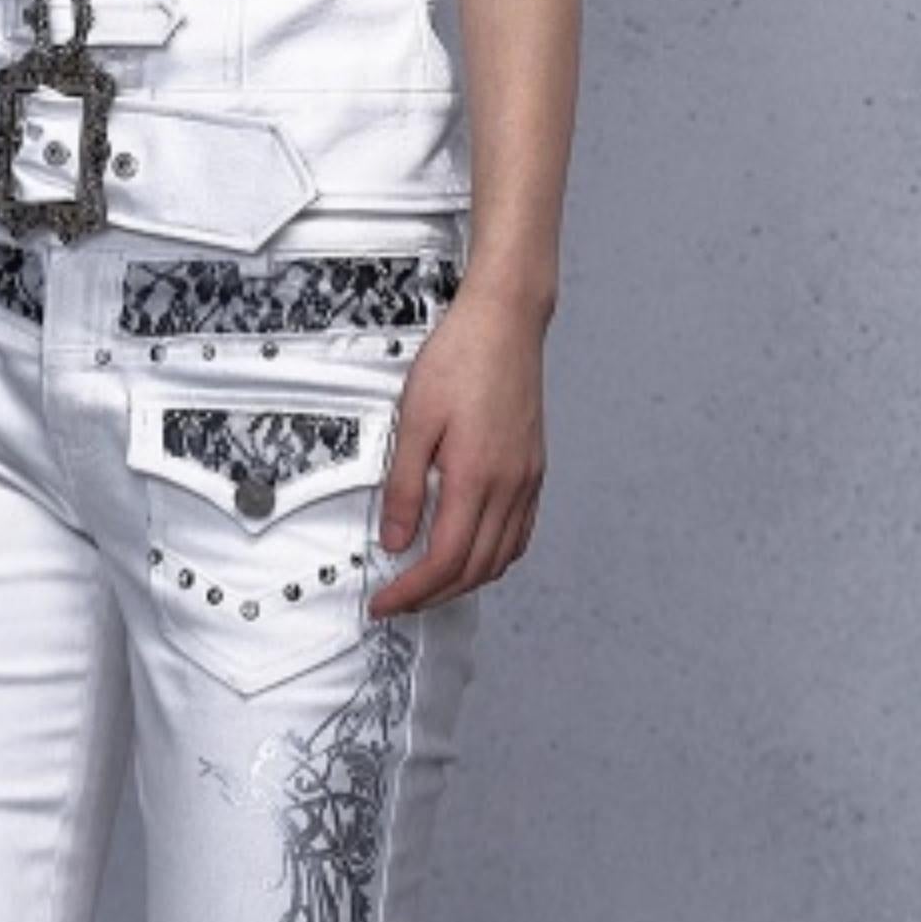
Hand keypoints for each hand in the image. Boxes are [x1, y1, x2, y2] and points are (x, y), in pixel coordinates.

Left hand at [367, 287, 550, 619]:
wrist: (505, 319)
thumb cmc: (462, 356)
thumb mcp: (414, 420)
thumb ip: (403, 487)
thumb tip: (394, 539)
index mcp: (475, 476)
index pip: (443, 560)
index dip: (411, 591)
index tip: (387, 602)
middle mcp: (508, 485)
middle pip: (472, 570)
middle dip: (433, 595)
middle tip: (400, 600)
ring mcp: (526, 480)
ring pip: (499, 559)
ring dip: (464, 582)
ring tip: (430, 583)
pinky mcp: (533, 471)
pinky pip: (519, 535)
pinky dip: (494, 559)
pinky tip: (472, 554)